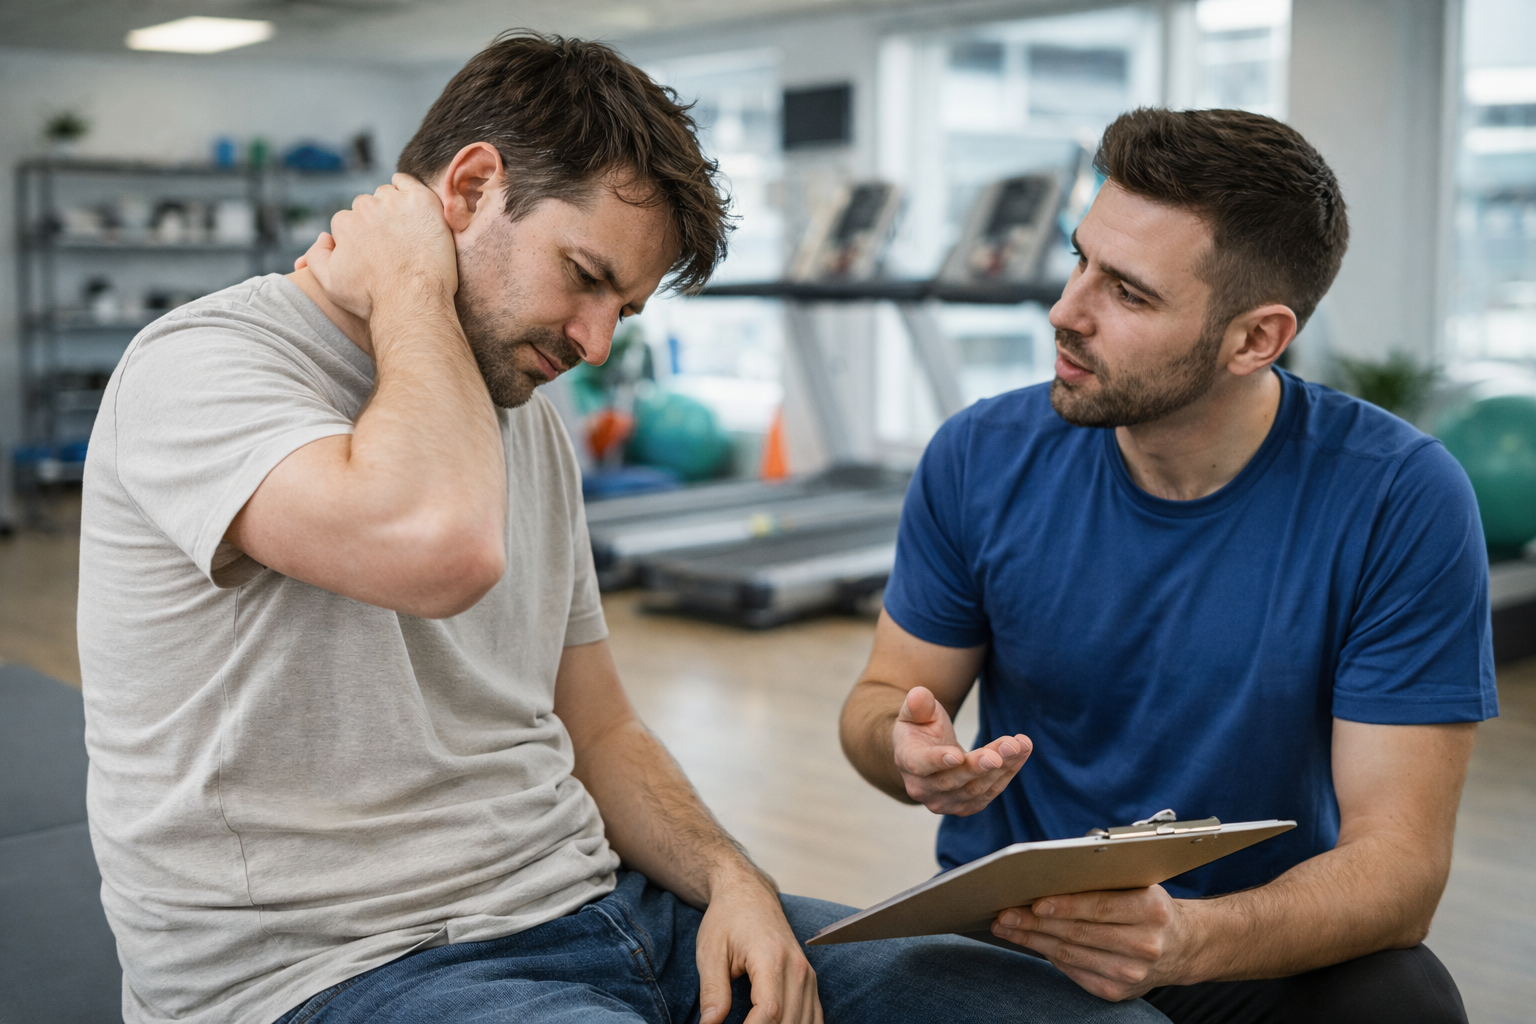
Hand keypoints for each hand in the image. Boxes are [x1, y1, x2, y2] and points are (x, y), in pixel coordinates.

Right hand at [298, 173, 456, 321]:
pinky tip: (413, 205)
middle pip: (367, 206)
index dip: (362, 237)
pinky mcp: (421, 201)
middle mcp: (366, 208)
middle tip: (393, 244)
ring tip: (406, 232)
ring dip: (393, 207)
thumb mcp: (330, 284)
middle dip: (376, 221)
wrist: (412, 302)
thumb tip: (324, 236)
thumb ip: (316, 256)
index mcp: (344, 223)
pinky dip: (407, 188)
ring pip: (388, 195)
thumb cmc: (373, 298)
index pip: (349, 221)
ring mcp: (395, 202)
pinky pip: (408, 183)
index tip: (375, 251)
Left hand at [695, 868, 821, 1023]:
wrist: (748, 893)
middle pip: (789, 1022)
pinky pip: (814, 1016)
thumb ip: (713, 991)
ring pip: (805, 1023)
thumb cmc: (727, 919)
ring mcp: (808, 975)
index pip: (770, 1012)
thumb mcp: (710, 952)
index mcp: (771, 958)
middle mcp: (797, 968)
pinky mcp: (810, 981)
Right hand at [892, 686, 1029, 815]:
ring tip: (1021, 744)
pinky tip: (1022, 752)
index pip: (920, 765)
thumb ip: (918, 705)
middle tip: (1007, 746)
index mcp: (907, 761)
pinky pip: (990, 792)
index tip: (957, 755)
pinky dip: (1008, 773)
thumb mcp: (915, 713)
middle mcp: (923, 789)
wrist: (925, 755)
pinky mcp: (966, 807)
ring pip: (976, 788)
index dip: (938, 761)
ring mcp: (944, 802)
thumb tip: (919, 694)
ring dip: (1003, 767)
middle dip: (982, 764)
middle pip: (954, 780)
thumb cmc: (920, 729)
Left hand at [991, 886, 1201, 1000]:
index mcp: (1151, 910)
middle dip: (1035, 924)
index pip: (1099, 907)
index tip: (1034, 903)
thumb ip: (1103, 877)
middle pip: (1079, 934)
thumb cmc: (1150, 906)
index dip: (1064, 906)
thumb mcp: (1139, 884)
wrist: (1184, 946)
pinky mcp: (1118, 992)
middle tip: (1005, 914)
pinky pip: (1074, 972)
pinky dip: (1048, 957)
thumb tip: (1051, 869)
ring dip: (1033, 941)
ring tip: (1007, 928)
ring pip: (1071, 955)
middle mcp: (1145, 945)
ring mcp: (1132, 973)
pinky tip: (1030, 944)